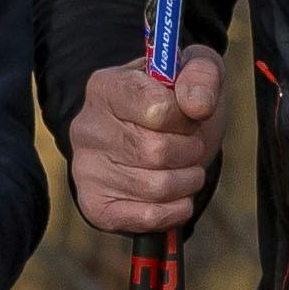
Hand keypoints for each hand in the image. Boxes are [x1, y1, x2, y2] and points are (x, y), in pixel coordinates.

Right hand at [71, 47, 226, 238]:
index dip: (187, 117)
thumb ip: (202, 73)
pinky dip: (176, 209)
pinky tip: (177, 195)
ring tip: (186, 168)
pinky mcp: (96, 206)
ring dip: (188, 180)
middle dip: (190, 150)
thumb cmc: (175, 104)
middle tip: (190, 145)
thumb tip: (197, 105)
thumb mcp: (194, 72)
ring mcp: (86, 169)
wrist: (153, 140)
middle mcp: (87, 127)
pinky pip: (148, 217)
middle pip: (158, 151)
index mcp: (106, 86)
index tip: (189, 115)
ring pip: (157, 187)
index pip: (158, 108)